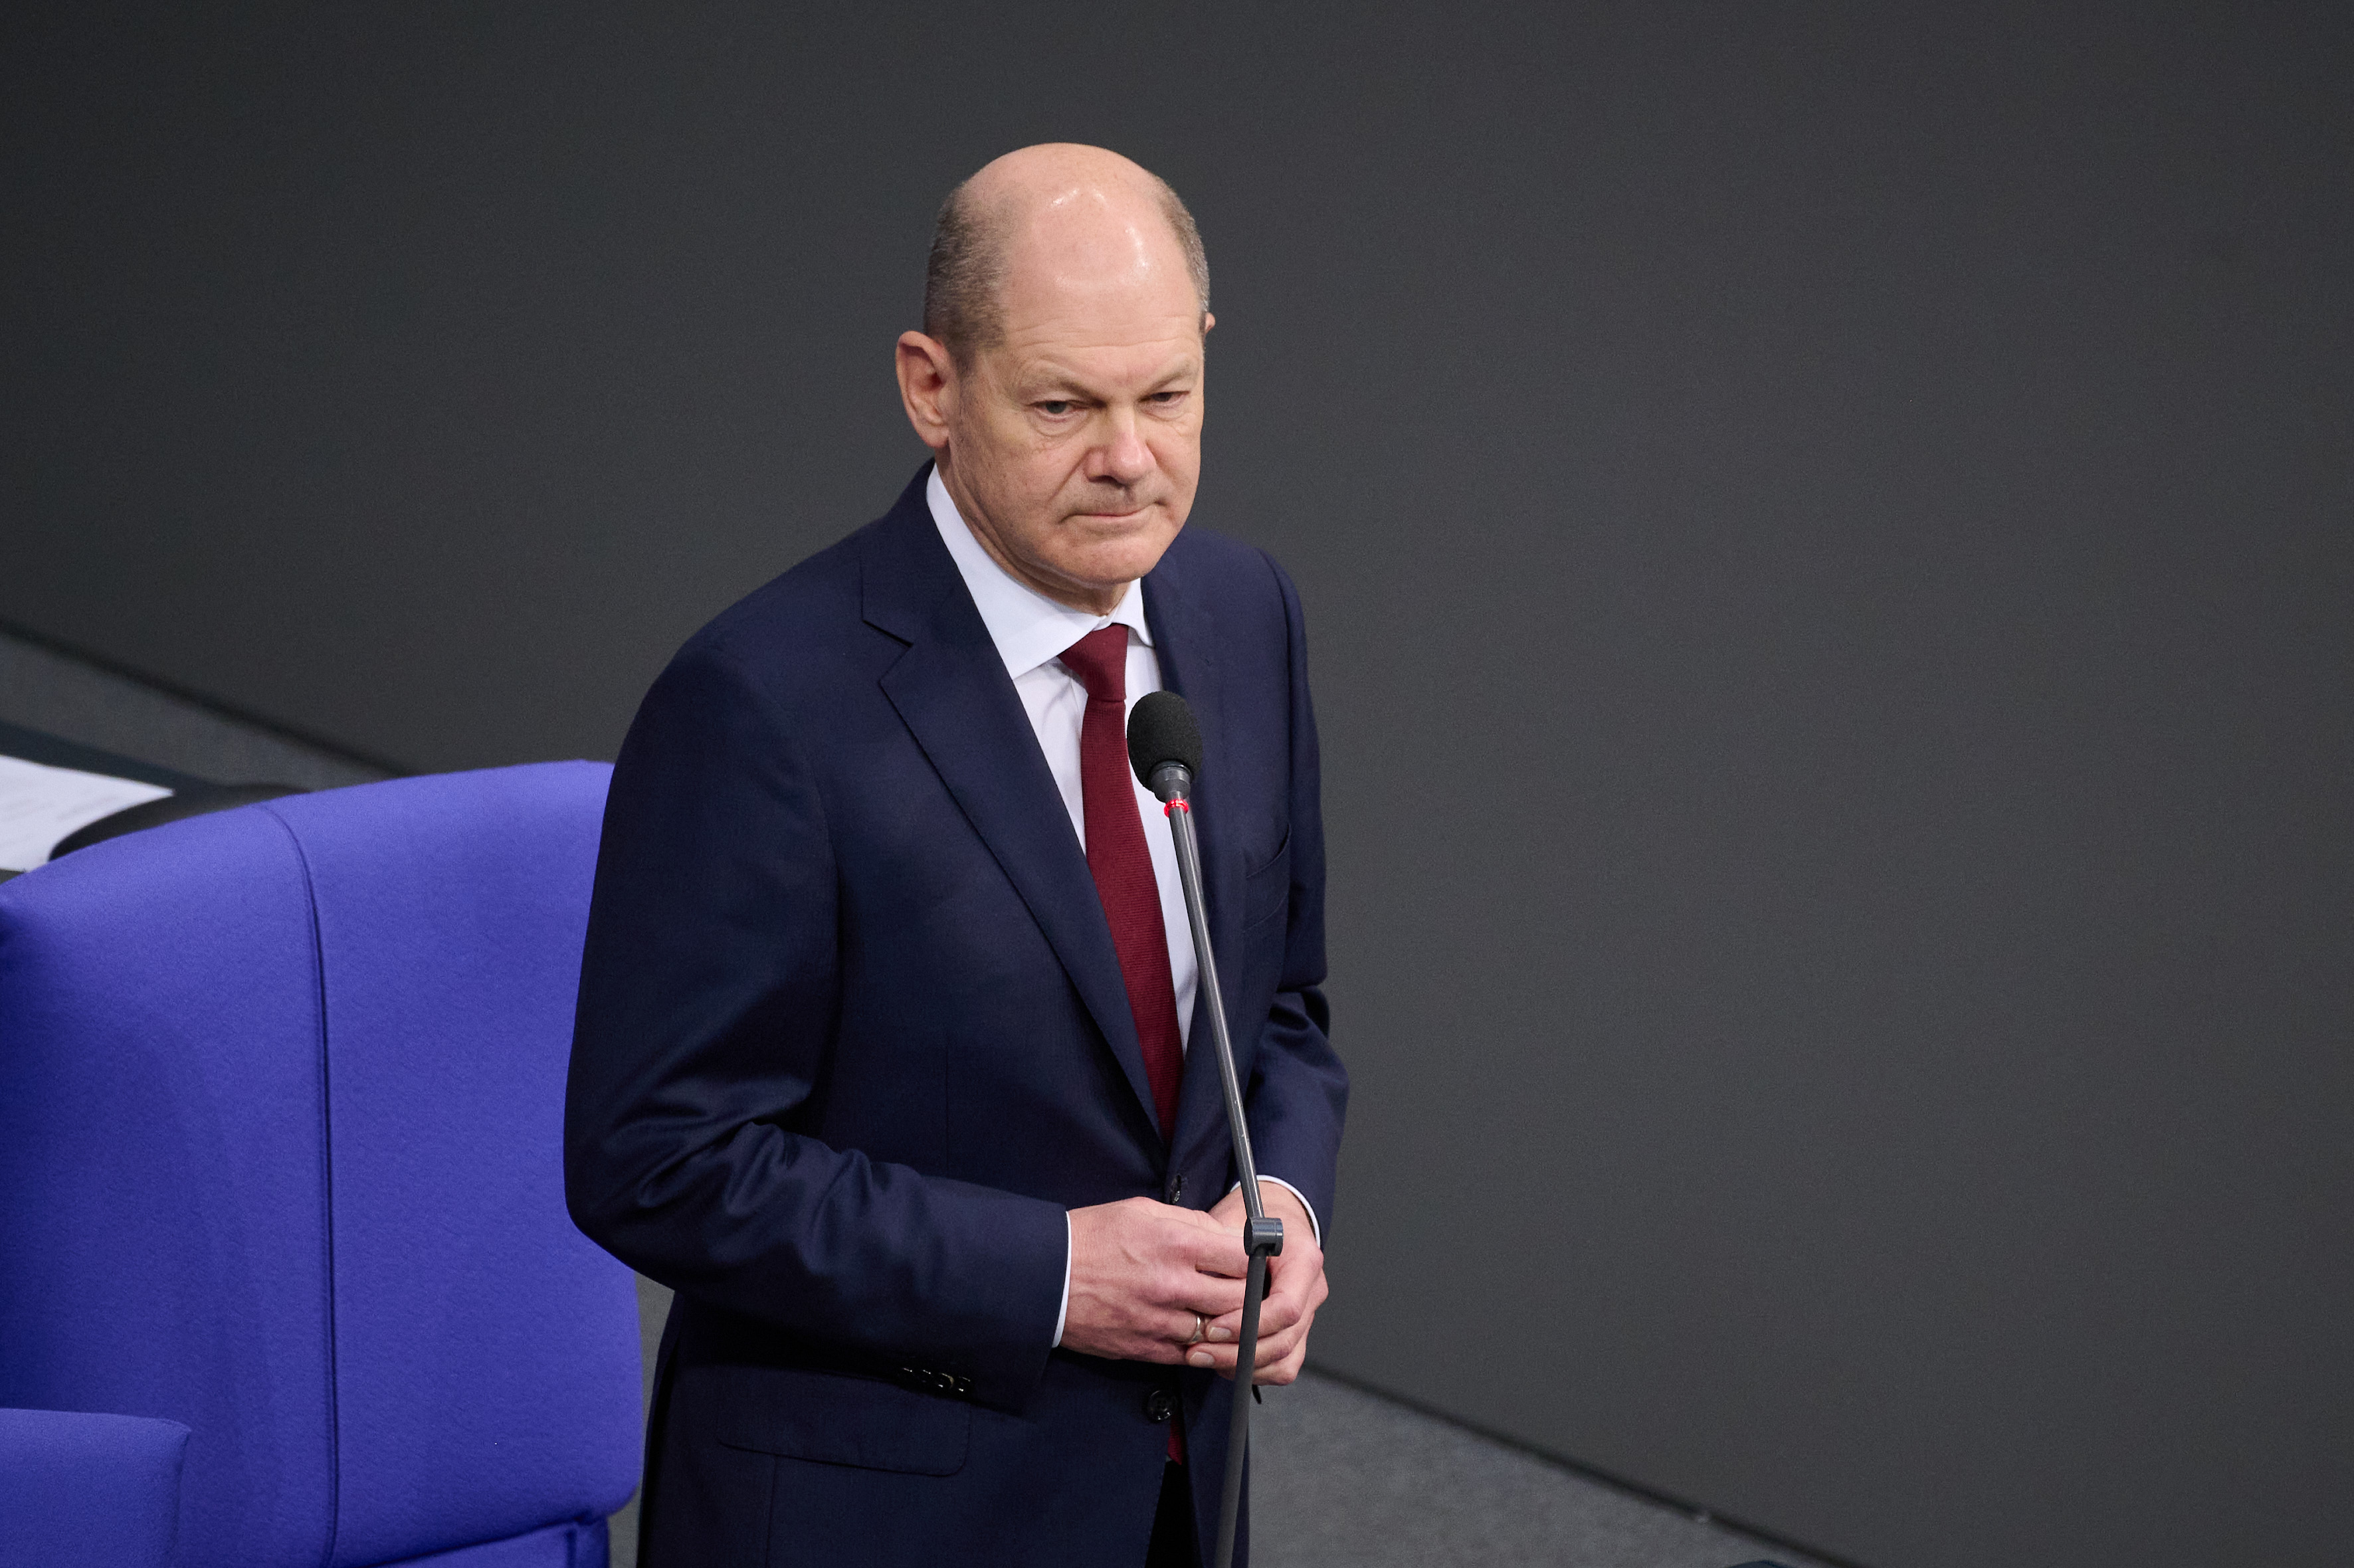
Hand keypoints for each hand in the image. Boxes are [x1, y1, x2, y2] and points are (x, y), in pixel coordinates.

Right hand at [1061, 1197, 1250, 1363]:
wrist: (1044, 1277)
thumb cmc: (1090, 1238)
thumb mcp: (1142, 1211)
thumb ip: (1190, 1222)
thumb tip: (1226, 1237)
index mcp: (1174, 1243)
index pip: (1242, 1258)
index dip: (1255, 1259)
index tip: (1254, 1259)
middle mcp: (1171, 1284)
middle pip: (1240, 1299)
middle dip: (1250, 1295)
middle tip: (1250, 1290)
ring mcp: (1160, 1321)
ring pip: (1220, 1331)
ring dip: (1228, 1324)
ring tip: (1226, 1311)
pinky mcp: (1146, 1348)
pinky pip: (1192, 1354)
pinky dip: (1203, 1345)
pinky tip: (1202, 1332)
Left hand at [1184, 1182, 1326, 1385]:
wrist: (1272, 1222)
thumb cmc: (1251, 1223)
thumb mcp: (1234, 1226)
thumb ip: (1223, 1253)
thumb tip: (1200, 1283)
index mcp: (1303, 1260)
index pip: (1286, 1306)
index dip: (1248, 1323)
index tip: (1214, 1326)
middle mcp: (1312, 1291)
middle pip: (1283, 1340)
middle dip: (1238, 1352)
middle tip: (1198, 1350)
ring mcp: (1307, 1316)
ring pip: (1283, 1360)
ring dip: (1242, 1366)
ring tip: (1206, 1357)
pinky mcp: (1297, 1334)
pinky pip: (1282, 1367)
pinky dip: (1253, 1370)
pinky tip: (1225, 1361)